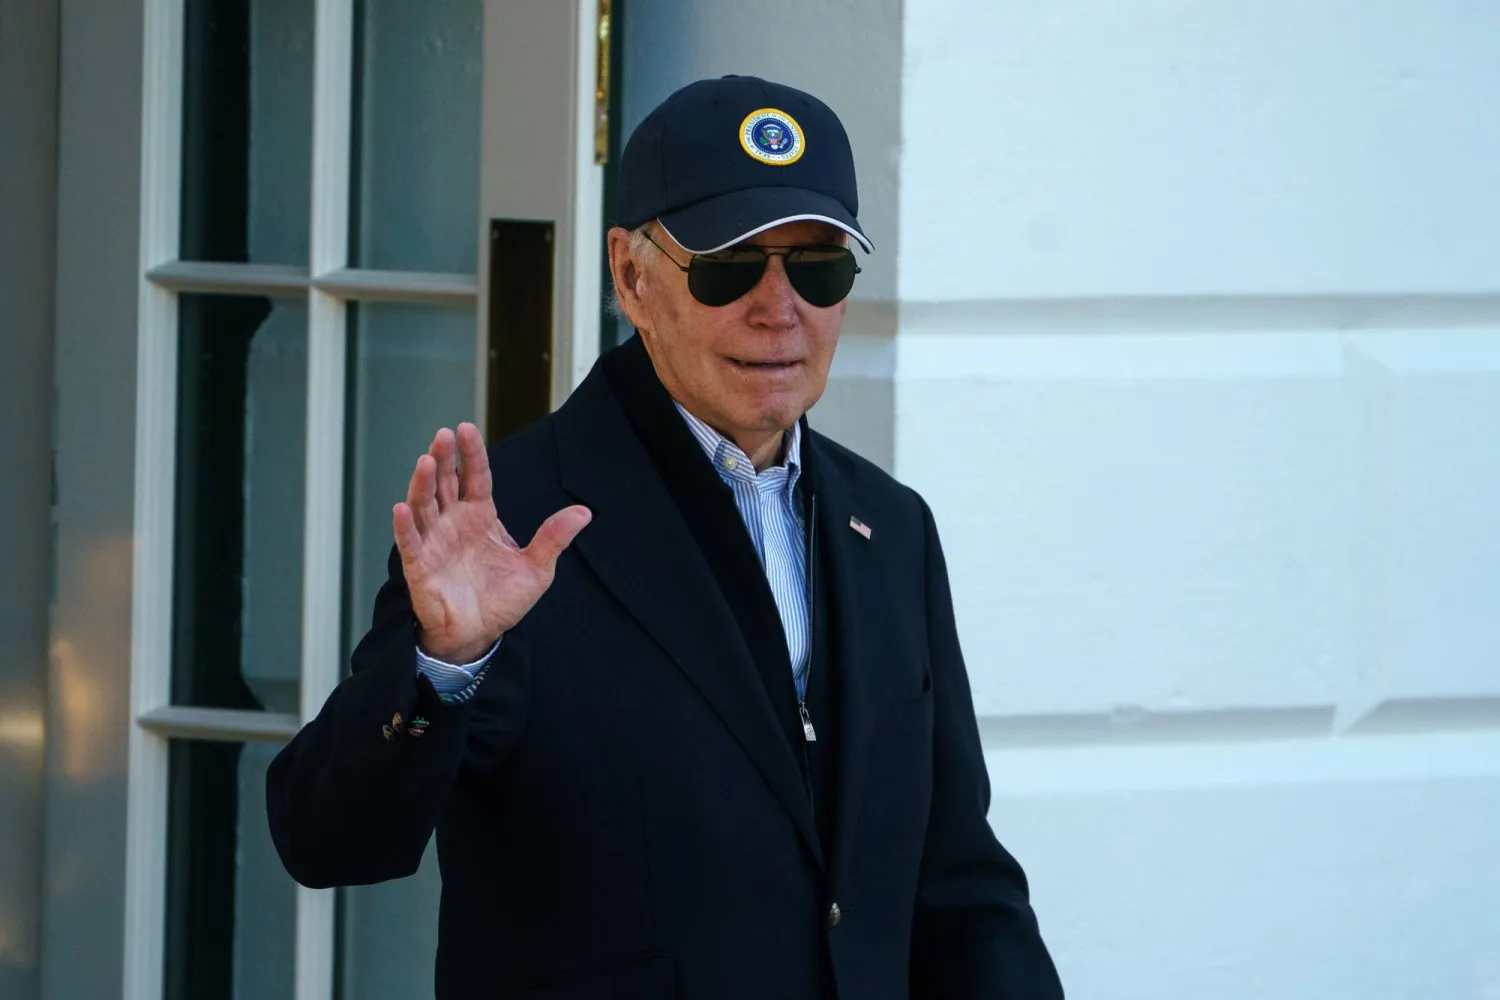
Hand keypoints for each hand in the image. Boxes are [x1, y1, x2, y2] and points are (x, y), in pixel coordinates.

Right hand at [393, 422, 590, 662]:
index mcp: (480, 516)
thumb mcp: (537, 568)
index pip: (475, 477)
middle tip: (444, 435)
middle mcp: (453, 523)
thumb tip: (585, 512)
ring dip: (423, 483)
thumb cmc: (502, 600)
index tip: (467, 429)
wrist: (480, 635)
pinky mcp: (419, 567)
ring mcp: (434, 542)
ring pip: (424, 505)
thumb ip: (554, 538)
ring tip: (426, 461)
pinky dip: (404, 527)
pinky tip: (402, 508)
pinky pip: (409, 543)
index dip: (471, 454)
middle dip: (444, 458)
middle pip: (445, 482)